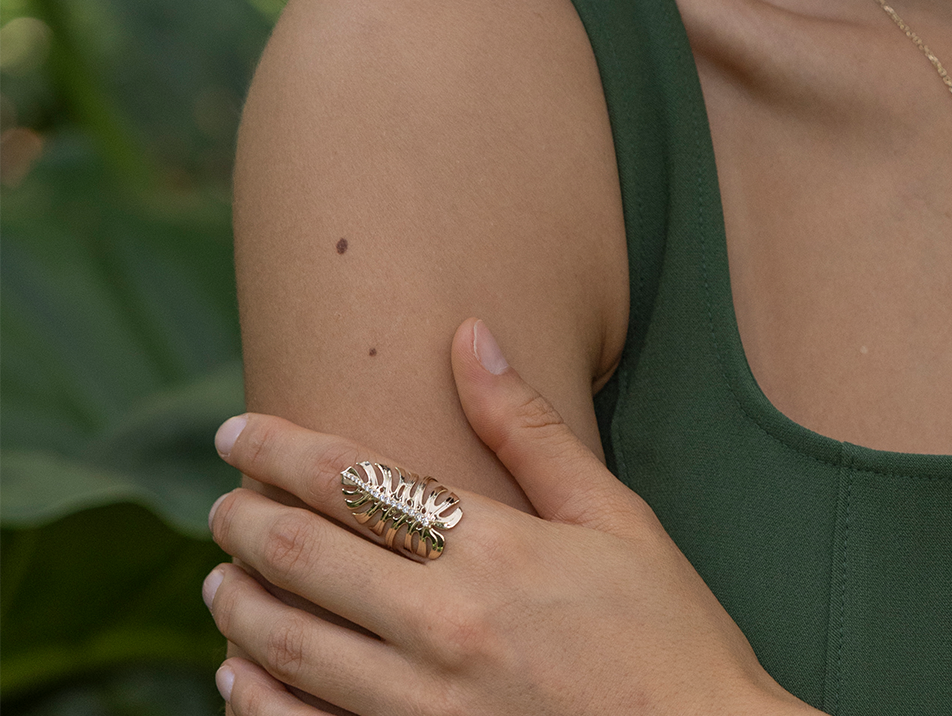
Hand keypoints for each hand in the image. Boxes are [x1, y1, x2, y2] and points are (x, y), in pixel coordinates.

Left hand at [204, 320, 812, 715]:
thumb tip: (470, 337)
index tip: (239, 429)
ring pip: (291, 649)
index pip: (357, 482)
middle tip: (219, 501)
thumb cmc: (667, 629)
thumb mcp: (615, 515)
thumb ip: (530, 430)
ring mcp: (424, 709)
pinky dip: (259, 701)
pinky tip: (241, 677)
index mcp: (496, 550)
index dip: (284, 450)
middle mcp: (447, 627)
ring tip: (220, 578)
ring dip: (241, 605)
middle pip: (307, 559)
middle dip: (246, 521)